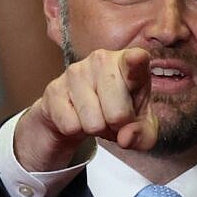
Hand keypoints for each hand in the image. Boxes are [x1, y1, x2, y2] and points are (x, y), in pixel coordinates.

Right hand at [13, 43, 158, 171]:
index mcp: (129, 64)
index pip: (135, 59)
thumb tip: (125, 137)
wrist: (78, 114)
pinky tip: (78, 117)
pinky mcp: (54, 88)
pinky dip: (76, 131)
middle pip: (117, 114)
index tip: (136, 59)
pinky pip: (71, 126)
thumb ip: (142, 135)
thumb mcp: (140, 128)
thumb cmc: (117, 112)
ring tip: (97, 117)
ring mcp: (76, 71)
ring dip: (96, 129)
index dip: (136, 61)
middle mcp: (101, 60)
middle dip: (116, 127)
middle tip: (113, 119)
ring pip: (93, 123)